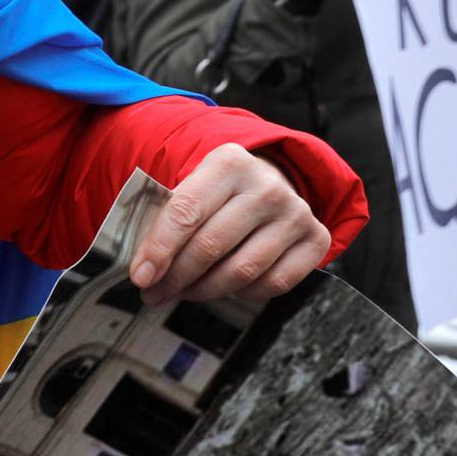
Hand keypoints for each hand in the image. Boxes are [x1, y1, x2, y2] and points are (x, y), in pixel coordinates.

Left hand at [128, 144, 330, 305]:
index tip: (140, 276)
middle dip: (176, 277)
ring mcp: (296, 213)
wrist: (267, 182)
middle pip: (211, 245)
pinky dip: (244, 293)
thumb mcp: (188, 187)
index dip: (159, 249)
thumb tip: (141, 269)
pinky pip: (274, 283)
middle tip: (154, 292)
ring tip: (183, 292)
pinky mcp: (316, 239)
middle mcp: (267, 185)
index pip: (185, 212)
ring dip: (204, 290)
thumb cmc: (216, 192)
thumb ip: (165, 219)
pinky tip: (226, 288)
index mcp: (228, 162)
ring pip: (242, 270)